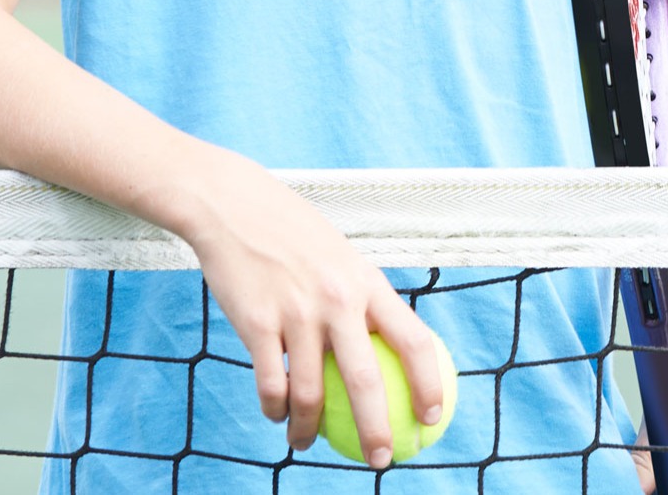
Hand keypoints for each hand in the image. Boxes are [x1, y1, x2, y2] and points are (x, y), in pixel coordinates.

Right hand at [175, 152, 449, 467]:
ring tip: (306, 444)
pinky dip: (274, 408)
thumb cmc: (293, 234)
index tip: (433, 417)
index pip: (414, 340)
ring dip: (308, 429)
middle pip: (366, 380)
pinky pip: (270, 383)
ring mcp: (296, 313)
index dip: (428, 383)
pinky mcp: (257, 322)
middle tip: (381, 460)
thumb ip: (361, 298)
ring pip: (309, 393)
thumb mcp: (341, 257)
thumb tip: (384, 345)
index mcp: (368, 284)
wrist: (234, 206)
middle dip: (377, 430)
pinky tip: (276, 416)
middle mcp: (338, 300)